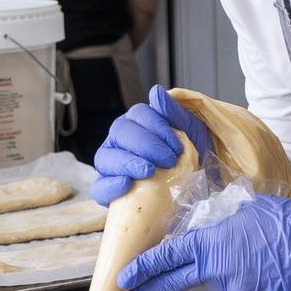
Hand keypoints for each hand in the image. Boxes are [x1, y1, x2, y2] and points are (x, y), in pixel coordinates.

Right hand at [90, 86, 213, 204]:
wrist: (192, 199)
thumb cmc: (189, 165)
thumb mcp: (191, 137)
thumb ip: (175, 114)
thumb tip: (156, 92)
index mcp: (139, 126)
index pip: (138, 114)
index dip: (156, 125)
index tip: (176, 145)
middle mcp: (120, 143)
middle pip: (120, 131)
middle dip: (145, 144)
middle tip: (167, 160)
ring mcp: (110, 167)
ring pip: (105, 157)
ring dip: (127, 162)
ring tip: (148, 172)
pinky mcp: (107, 192)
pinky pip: (99, 187)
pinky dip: (111, 185)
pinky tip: (127, 185)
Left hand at [117, 193, 290, 290]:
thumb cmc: (287, 221)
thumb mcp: (245, 207)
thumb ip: (219, 219)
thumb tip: (208, 223)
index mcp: (212, 244)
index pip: (167, 257)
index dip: (142, 269)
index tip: (123, 280)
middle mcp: (219, 271)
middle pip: (179, 281)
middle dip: (150, 289)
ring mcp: (239, 290)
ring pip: (223, 281)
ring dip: (232, 270)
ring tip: (261, 253)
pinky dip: (255, 281)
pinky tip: (274, 267)